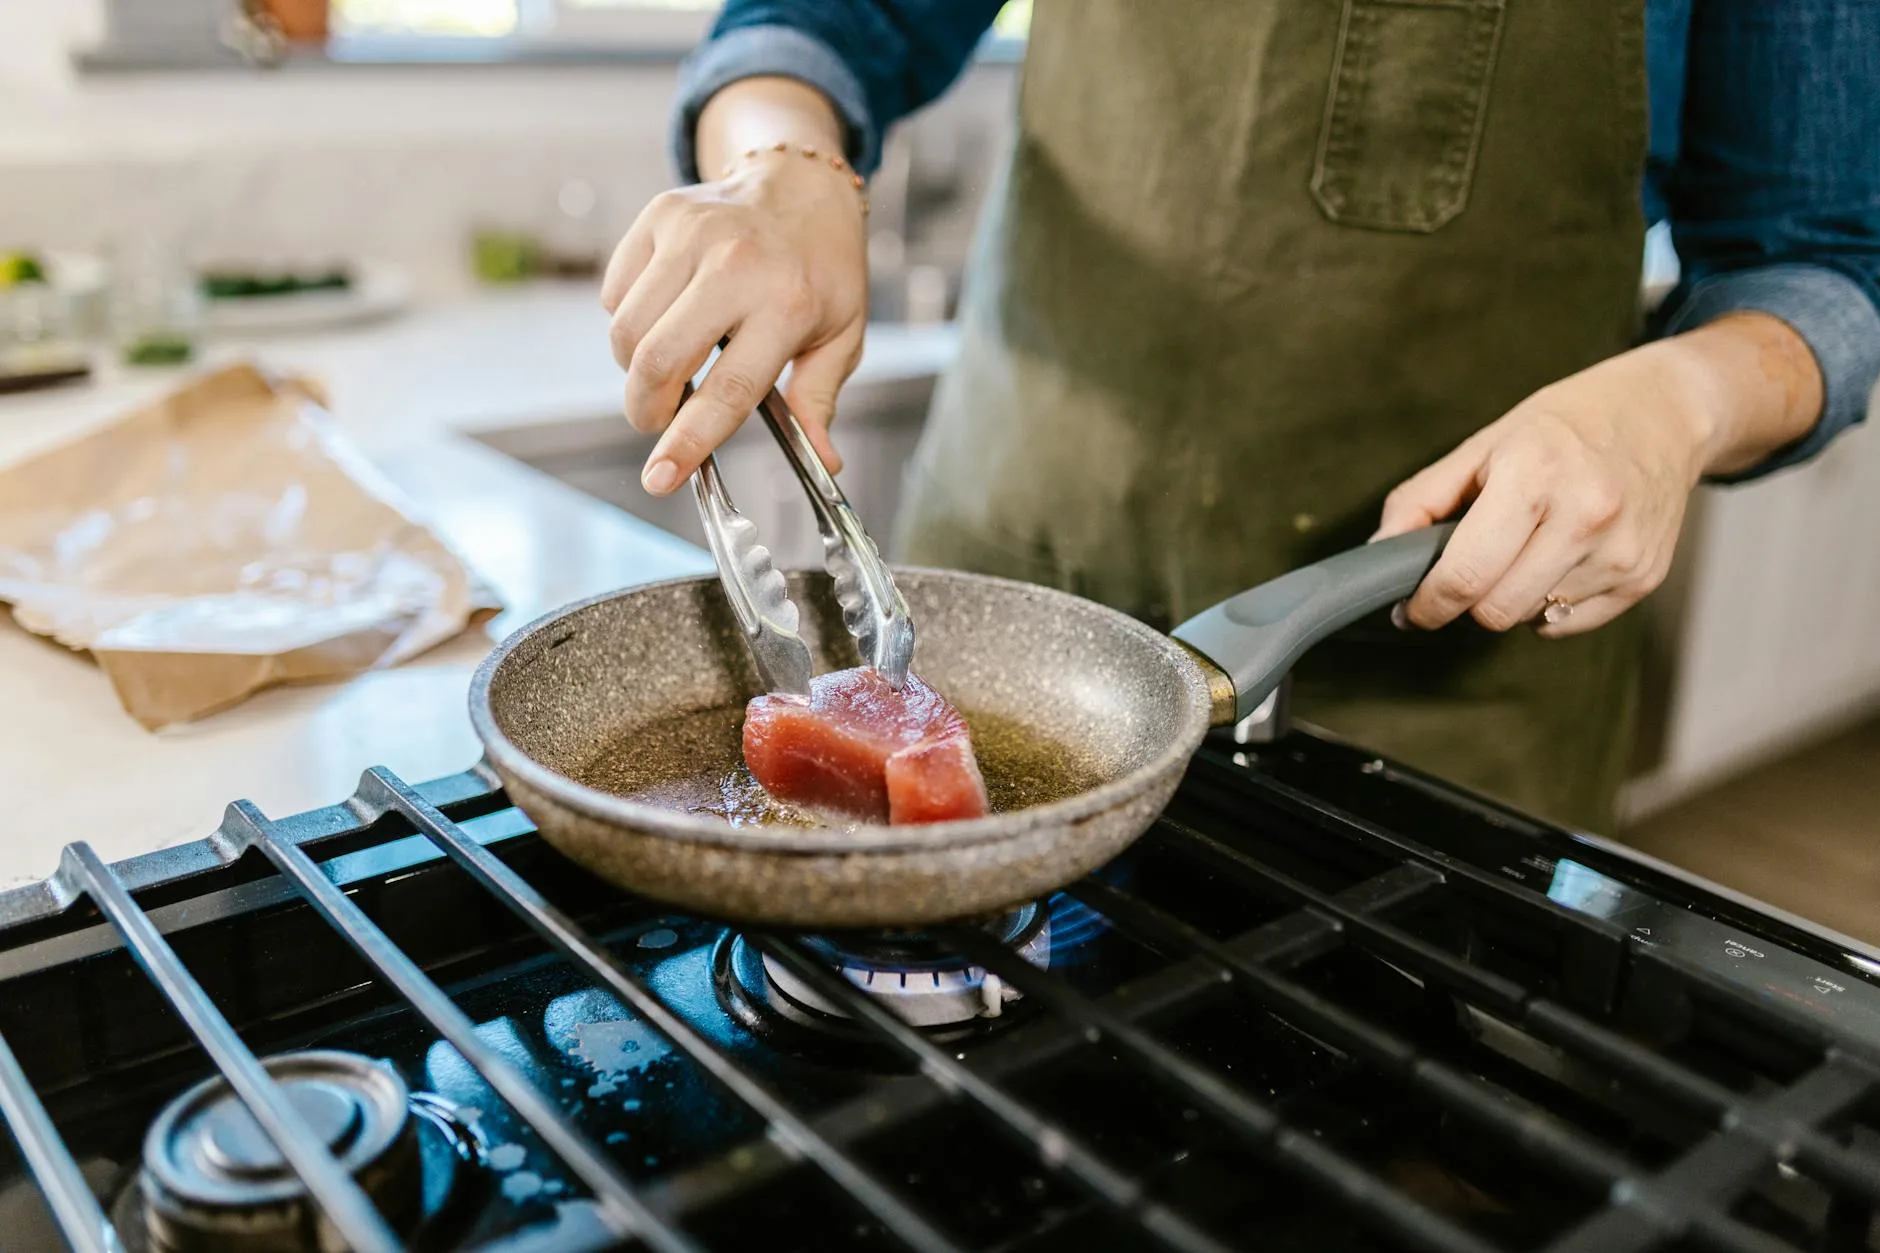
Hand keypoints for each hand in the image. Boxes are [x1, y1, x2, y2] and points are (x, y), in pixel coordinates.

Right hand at [602, 82, 867, 495]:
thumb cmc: (822, 270)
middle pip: (659, 361)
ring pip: (627, 331)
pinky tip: (664, 315)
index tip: (660, 478)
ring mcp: (692, 234)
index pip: (727, 391)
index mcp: (787, 304)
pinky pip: (616, 294)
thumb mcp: (841, 337)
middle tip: (658, 420)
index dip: (688, 442)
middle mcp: (735, 265)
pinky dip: (628, 321)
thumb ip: (819, 400)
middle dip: (646, 409)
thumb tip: (823, 461)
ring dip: (635, 369)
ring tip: (668, 367)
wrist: (802, 186)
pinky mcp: (660, 216)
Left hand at [1374, 314, 1821, 637]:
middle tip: (1467, 570)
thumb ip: (1422, 500)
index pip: (1466, 576)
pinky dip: (1550, 603)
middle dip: (1468, 600)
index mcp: (1534, 476)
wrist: (1665, 413)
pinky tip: (1559, 557)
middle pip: (1496, 610)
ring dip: (1512, 597)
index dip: (1428, 604)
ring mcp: (1621, 551)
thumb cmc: (1566, 425)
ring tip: (1526, 546)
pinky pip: (1570, 623)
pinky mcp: (1644, 577)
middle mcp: (1585, 516)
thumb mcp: (1484, 444)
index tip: (1412, 608)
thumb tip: (1379, 552)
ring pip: (1532, 618)